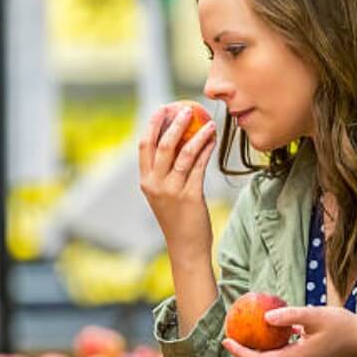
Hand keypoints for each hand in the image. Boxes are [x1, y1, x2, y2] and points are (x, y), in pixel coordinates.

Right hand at [138, 105, 216, 262]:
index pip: (144, 146)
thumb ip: (165, 172)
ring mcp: (172, 190)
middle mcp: (155, 184)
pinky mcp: (190, 196)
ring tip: (207, 122)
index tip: (162, 109)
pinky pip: (199, 166)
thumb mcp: (163, 194)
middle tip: (186, 110)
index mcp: (146, 181)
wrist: (185, 247)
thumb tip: (179, 141)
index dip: (152, 125)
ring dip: (197, 134)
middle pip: (162, 145)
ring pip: (184, 153)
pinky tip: (213, 139)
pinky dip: (206, 149)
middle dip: (175, 124)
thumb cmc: (177, 219)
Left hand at [222, 306, 356, 356]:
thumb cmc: (341, 325)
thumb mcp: (315, 315)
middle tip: (229, 336)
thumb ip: (290, 315)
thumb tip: (265, 317)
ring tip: (242, 334)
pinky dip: (266, 349)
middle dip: (241, 354)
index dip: (239, 352)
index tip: (225, 339)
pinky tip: (263, 331)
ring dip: (252, 353)